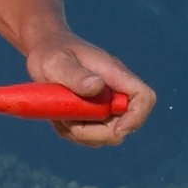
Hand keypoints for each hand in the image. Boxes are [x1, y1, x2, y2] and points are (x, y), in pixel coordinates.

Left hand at [29, 35, 154, 145]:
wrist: (44, 51)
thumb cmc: (51, 51)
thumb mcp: (57, 62)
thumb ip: (76, 75)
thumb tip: (97, 86)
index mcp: (114, 75)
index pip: (143, 96)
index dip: (136, 117)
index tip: (116, 129)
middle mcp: (114, 92)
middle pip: (124, 124)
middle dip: (97, 133)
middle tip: (68, 123)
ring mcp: (104, 105)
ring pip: (105, 134)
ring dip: (81, 133)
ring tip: (60, 114)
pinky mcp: (92, 115)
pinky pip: (88, 136)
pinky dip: (71, 132)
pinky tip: (58, 116)